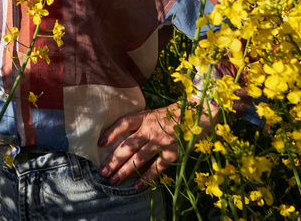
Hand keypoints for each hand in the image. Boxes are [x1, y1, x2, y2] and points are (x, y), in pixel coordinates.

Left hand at [97, 103, 213, 190]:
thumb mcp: (156, 113)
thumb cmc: (177, 114)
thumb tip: (125, 136)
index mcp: (146, 117)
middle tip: (102, 171)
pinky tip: (136, 186)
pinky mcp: (172, 153)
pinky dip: (146, 178)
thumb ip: (143, 123)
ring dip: (124, 171)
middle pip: (127, 146)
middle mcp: (151, 129)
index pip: (123, 123)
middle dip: (113, 160)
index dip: (111, 132)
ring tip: (113, 180)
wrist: (201, 114)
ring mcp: (161, 142)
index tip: (100, 143)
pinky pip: (156, 168)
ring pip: (138, 159)